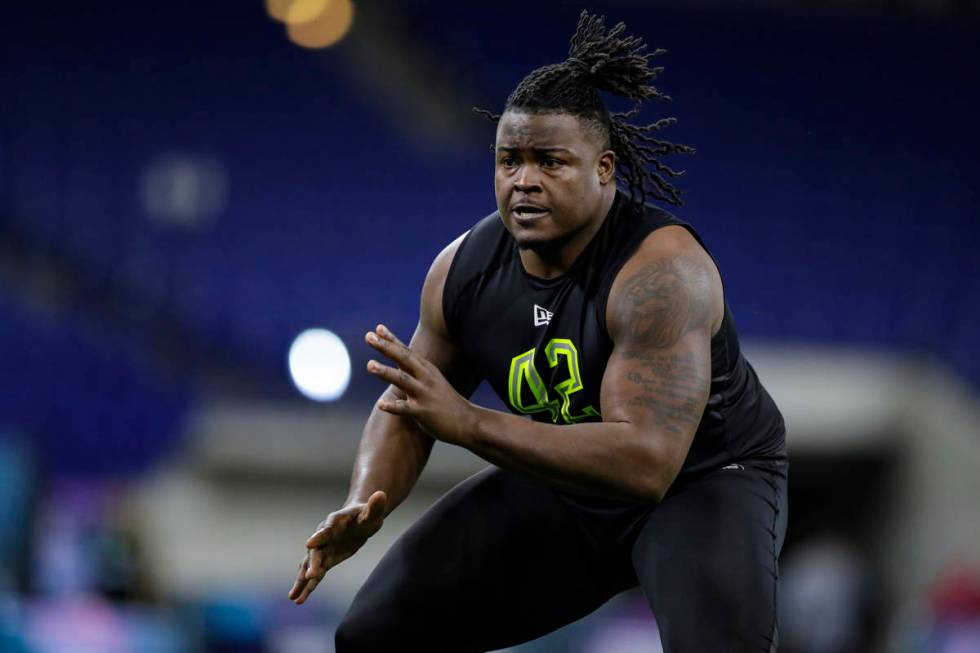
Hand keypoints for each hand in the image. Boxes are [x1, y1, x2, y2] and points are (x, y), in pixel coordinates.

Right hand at [288, 490, 386, 604]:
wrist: (359, 519)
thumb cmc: (366, 514)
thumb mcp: (373, 511)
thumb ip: (375, 506)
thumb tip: (381, 495)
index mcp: (334, 522)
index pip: (325, 529)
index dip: (318, 536)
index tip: (309, 544)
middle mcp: (323, 535)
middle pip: (316, 551)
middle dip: (312, 563)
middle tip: (310, 576)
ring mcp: (322, 549)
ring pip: (309, 565)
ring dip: (302, 580)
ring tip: (294, 597)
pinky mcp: (325, 560)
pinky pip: (315, 574)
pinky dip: (307, 586)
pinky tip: (299, 599)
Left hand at [365, 324, 475, 444]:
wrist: (467, 421)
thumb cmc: (445, 401)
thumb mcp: (432, 380)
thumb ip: (415, 370)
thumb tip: (398, 360)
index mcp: (426, 369)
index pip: (406, 351)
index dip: (391, 339)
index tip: (377, 328)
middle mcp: (425, 378)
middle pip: (403, 359)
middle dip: (386, 347)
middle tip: (368, 337)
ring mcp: (424, 394)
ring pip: (402, 380)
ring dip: (385, 372)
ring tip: (369, 365)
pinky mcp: (424, 412)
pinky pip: (405, 409)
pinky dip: (393, 406)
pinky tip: (381, 405)